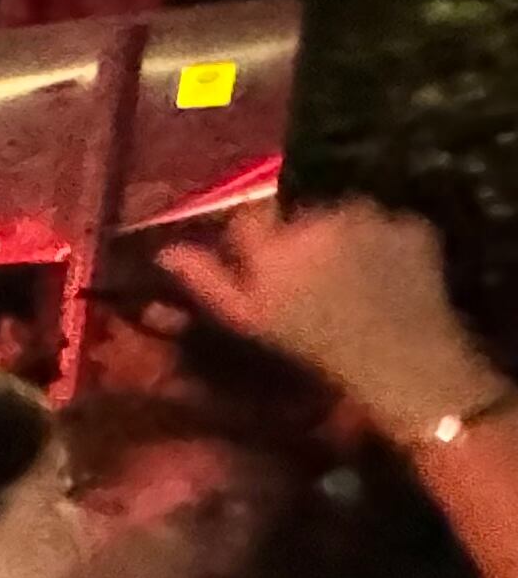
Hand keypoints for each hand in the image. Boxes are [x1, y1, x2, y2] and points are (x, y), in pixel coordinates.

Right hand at [161, 201, 490, 425]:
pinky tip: (385, 274)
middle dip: (303, 238)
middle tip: (314, 279)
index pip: (249, 218)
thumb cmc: (313, 347)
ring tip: (353, 276)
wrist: (401, 362)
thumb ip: (207, 281)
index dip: (256, 241)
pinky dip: (385, 242)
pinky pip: (387, 224)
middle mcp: (319, 219)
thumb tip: (166, 251)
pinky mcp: (411, 224)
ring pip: (346, 215)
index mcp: (274, 247)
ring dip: (345, 237)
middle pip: (300, 215)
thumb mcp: (249, 321)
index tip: (265, 266)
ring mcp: (370, 218)